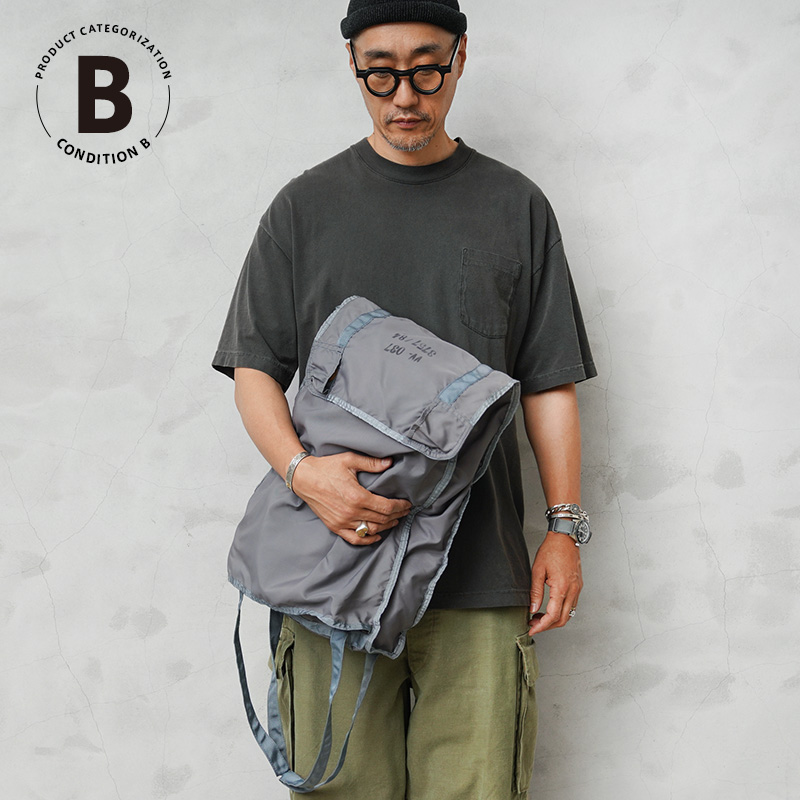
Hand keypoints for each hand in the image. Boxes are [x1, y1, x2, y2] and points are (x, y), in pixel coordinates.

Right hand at [290, 452, 412, 545]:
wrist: (303, 477)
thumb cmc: (326, 467)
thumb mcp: (350, 460)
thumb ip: (371, 463)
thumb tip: (390, 463)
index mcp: (357, 497)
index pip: (386, 507)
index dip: (400, 507)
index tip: (407, 504)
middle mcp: (351, 512)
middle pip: (382, 519)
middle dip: (397, 515)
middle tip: (405, 511)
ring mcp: (342, 522)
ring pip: (371, 530)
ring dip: (386, 526)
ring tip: (395, 520)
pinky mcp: (335, 526)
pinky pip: (355, 539)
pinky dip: (367, 540)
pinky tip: (376, 535)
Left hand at [528, 531, 582, 634]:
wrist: (565, 537)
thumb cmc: (552, 550)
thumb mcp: (537, 570)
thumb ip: (535, 592)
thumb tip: (532, 609)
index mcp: (562, 588)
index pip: (552, 616)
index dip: (541, 626)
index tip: (532, 629)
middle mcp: (573, 590)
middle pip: (563, 619)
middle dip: (547, 626)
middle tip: (533, 624)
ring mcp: (577, 589)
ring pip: (568, 613)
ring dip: (554, 619)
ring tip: (539, 617)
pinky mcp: (578, 586)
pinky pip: (571, 605)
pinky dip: (561, 611)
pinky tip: (549, 607)